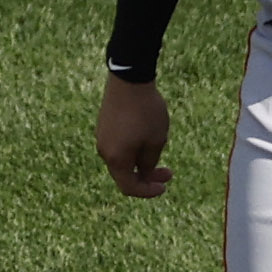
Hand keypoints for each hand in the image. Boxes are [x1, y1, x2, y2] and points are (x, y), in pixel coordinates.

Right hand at [97, 77, 172, 196]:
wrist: (129, 80)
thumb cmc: (146, 112)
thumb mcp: (155, 142)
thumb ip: (149, 163)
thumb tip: (143, 174)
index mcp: (116, 159)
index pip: (129, 187)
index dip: (147, 191)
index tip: (165, 186)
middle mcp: (104, 151)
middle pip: (124, 174)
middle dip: (147, 177)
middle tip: (169, 173)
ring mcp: (102, 137)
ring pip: (123, 160)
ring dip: (142, 162)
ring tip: (160, 149)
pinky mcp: (104, 125)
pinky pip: (119, 146)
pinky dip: (134, 150)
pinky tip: (149, 138)